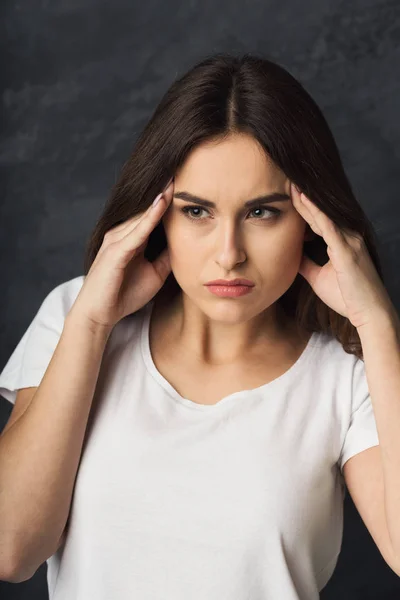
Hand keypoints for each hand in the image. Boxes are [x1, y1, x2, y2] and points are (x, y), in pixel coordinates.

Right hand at [70, 178, 174, 330]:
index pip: (153, 212)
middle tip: (185, 166)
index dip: (169, 197)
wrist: (100, 315)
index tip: (189, 180)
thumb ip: (167, 256)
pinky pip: (137, 230)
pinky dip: (151, 215)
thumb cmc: (124, 295)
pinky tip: (164, 201)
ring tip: (178, 176)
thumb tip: (186, 243)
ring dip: (161, 196)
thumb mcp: (155, 274)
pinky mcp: (116, 251)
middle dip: (166, 188)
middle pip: (147, 206)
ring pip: (143, 213)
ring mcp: (117, 240)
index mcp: (132, 238)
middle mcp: (122, 233)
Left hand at [290, 182, 394, 329]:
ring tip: (292, 186)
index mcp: (342, 242)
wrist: (369, 314)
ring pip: (324, 216)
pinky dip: (317, 214)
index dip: (303, 207)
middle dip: (304, 198)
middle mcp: (348, 237)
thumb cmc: (348, 298)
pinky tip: (305, 202)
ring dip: (307, 201)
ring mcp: (349, 242)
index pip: (318, 220)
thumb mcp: (319, 278)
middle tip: (287, 181)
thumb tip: (290, 256)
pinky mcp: (347, 251)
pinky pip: (329, 228)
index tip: (288, 194)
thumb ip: (306, 265)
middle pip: (320, 213)